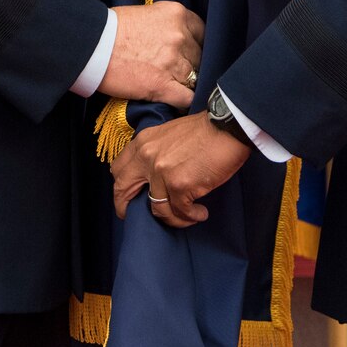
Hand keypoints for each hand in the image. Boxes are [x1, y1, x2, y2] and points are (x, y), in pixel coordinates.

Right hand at [102, 2, 203, 108]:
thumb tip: (179, 36)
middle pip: (200, 56)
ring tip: (175, 85)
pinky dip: (185, 101)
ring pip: (196, 77)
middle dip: (192, 64)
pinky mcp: (162, 86)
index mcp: (178, 14)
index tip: (191, 52)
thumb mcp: (148, 12)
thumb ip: (169, 23)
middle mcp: (180, 36)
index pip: (203, 33)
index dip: (197, 44)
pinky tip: (179, 101)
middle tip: (178, 69)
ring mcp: (173, 62)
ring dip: (188, 83)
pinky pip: (187, 98)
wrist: (91, 45)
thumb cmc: (112, 27)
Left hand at [113, 114, 252, 226]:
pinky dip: (191, 216)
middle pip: (123, 190)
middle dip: (126, 208)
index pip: (119, 170)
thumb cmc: (205, 130)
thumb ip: (156, 153)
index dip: (120, 189)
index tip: (128, 200)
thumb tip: (155, 181)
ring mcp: (162, 172)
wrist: (228, 126)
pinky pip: (181, 212)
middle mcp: (147, 157)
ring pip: (157, 209)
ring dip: (174, 217)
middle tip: (138, 220)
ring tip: (189, 215)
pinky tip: (201, 213)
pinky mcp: (180, 185)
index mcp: (143, 142)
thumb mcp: (169, 135)